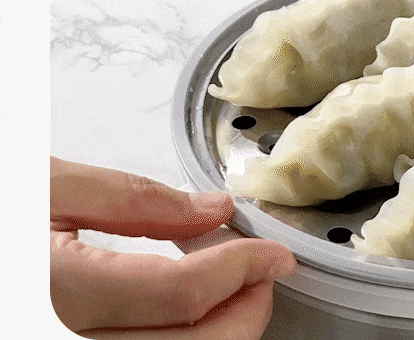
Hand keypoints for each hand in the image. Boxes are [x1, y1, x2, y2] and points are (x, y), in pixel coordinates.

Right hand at [50, 157, 295, 338]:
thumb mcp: (47, 184)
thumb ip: (135, 199)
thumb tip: (212, 210)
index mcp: (53, 288)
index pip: (180, 295)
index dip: (241, 269)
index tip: (272, 252)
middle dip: (243, 315)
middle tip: (261, 273)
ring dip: (217, 335)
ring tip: (230, 289)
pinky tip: (184, 311)